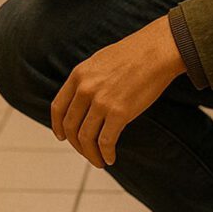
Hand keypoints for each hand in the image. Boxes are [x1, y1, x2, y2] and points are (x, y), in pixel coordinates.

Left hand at [51, 17, 185, 167]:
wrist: (155, 51)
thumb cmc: (132, 55)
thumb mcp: (99, 61)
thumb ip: (87, 80)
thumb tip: (81, 99)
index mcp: (78, 75)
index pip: (58, 107)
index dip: (57, 126)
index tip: (62, 136)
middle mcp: (85, 89)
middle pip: (70, 126)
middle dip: (77, 145)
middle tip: (87, 152)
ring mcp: (101, 101)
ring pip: (86, 138)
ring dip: (91, 155)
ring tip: (99, 161)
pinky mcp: (119, 112)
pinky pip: (105, 142)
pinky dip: (106, 154)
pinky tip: (111, 158)